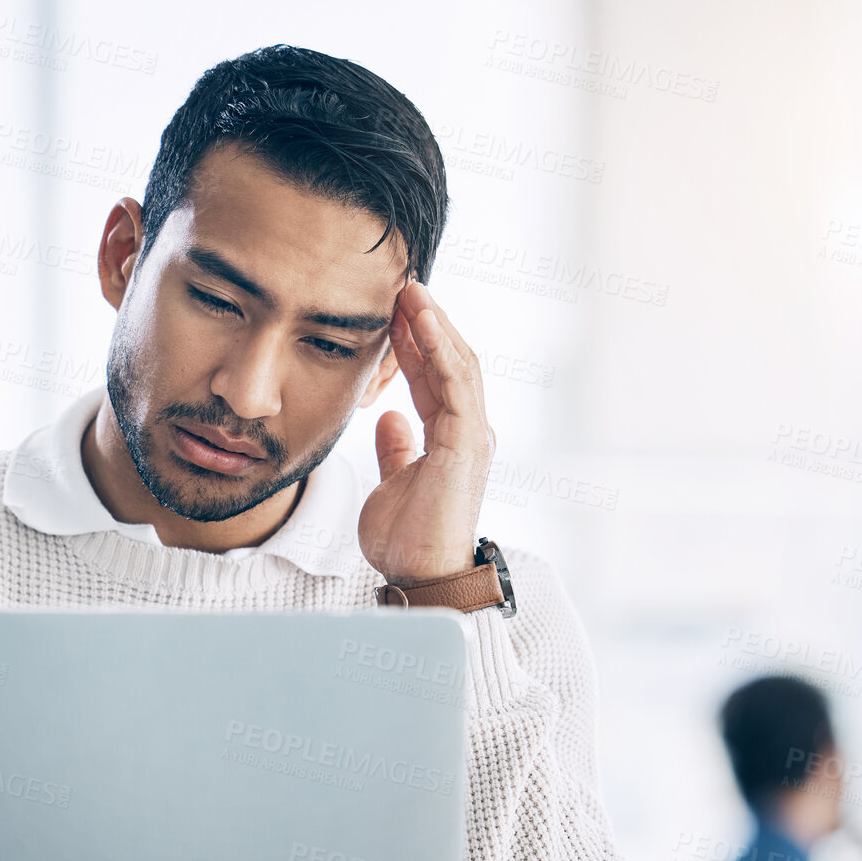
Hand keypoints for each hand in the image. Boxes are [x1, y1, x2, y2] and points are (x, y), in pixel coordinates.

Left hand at [359, 281, 496, 587]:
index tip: (391, 310)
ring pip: (457, 364)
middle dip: (426, 322)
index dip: (413, 341)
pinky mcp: (468, 442)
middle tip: (401, 285)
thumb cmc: (407, 540)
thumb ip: (397, 450)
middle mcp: (467, 432)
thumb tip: (390, 419)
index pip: (432, 377)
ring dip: (434, 324)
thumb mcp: (392, 484)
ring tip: (412, 289)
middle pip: (450, 362)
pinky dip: (439, 348)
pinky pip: (455, 384)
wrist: (419, 575)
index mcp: (450, 438)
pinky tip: (422, 320)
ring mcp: (471, 435)